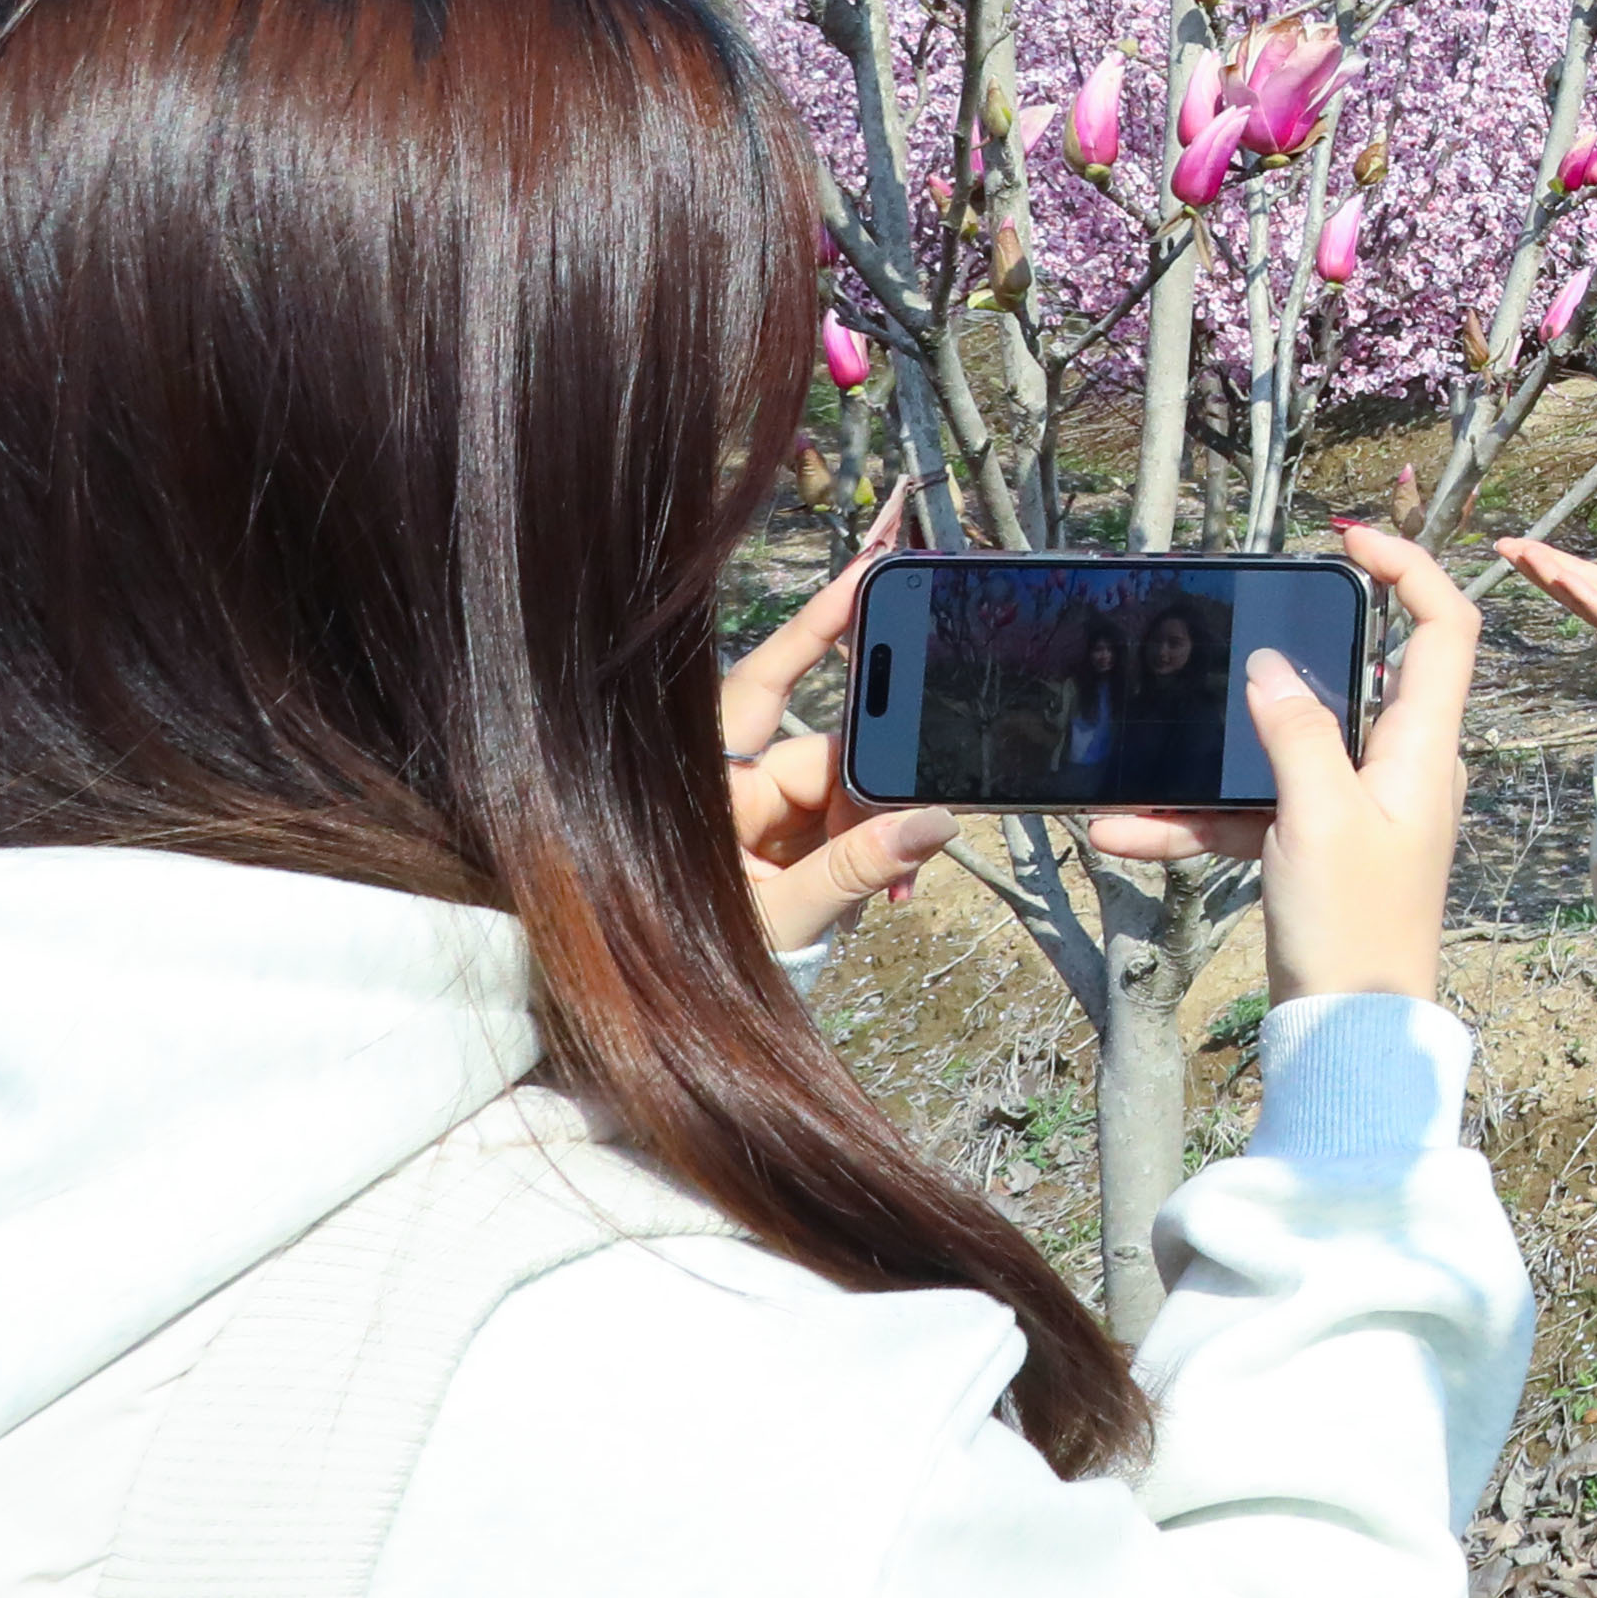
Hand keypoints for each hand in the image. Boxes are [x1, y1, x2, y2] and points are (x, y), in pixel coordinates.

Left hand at [722, 506, 939, 958]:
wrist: (663, 1024)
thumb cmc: (687, 966)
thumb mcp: (779, 921)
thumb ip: (855, 871)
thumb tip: (933, 822)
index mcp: (711, 788)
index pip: (769, 685)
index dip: (817, 627)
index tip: (867, 573)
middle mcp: (735, 793)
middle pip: (830, 757)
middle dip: (881, 793)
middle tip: (924, 829)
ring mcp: (760, 824)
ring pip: (847, 801)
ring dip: (881, 843)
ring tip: (893, 896)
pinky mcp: (784, 855)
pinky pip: (845, 837)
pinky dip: (872, 862)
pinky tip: (886, 897)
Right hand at [1099, 523, 1475, 1003]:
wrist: (1349, 1034)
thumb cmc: (1357, 926)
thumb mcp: (1320, 816)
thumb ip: (1298, 732)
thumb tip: (1273, 667)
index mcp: (1424, 745)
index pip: (1445, 627)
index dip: (1409, 569)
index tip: (1348, 539)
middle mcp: (1401, 765)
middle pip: (1353, 677)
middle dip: (1285, 657)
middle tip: (1230, 631)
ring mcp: (1359, 806)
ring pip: (1282, 752)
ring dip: (1212, 760)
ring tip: (1136, 767)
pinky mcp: (1318, 847)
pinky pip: (1254, 812)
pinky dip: (1197, 819)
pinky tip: (1123, 831)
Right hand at [1494, 522, 1596, 682]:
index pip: (1582, 574)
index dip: (1551, 559)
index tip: (1519, 543)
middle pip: (1575, 585)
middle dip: (1540, 566)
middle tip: (1504, 545)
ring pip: (1586, 598)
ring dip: (1556, 578)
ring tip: (1526, 555)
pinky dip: (1589, 599)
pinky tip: (1567, 580)